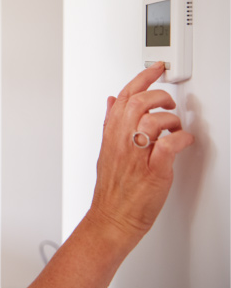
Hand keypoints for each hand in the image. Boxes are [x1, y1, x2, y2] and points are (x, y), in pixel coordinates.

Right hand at [87, 62, 194, 244]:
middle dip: (159, 96)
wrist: (112, 218)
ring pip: (153, 121)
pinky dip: (180, 139)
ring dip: (171, 120)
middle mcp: (122, 142)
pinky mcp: (153, 171)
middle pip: (139, 103)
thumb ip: (110, 123)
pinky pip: (168, 146)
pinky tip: (182, 141)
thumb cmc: (112, 189)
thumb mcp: (105, 150)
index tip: (155, 69)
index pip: (124, 97)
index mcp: (111, 135)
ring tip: (175, 127)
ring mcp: (137, 156)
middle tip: (168, 102)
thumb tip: (112, 101)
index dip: (141, 78)